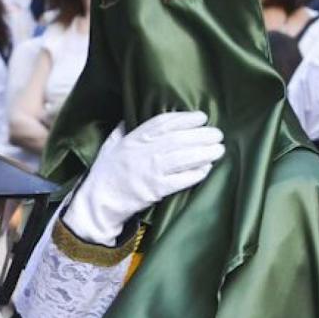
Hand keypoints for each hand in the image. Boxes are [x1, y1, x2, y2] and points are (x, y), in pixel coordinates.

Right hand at [64, 112, 224, 244]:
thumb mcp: (110, 145)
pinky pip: (181, 180)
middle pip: (178, 139)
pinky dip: (195, 174)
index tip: (201, 117)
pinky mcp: (155, 189)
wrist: (99, 200)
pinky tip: (206, 169)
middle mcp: (144, 152)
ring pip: (183, 158)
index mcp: (134, 139)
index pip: (163, 123)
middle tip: (218, 134)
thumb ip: (121, 130)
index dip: (184, 118)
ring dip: (204, 153)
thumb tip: (129, 117)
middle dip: (201, 135)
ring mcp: (150, 171)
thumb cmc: (105, 172)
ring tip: (219, 149)